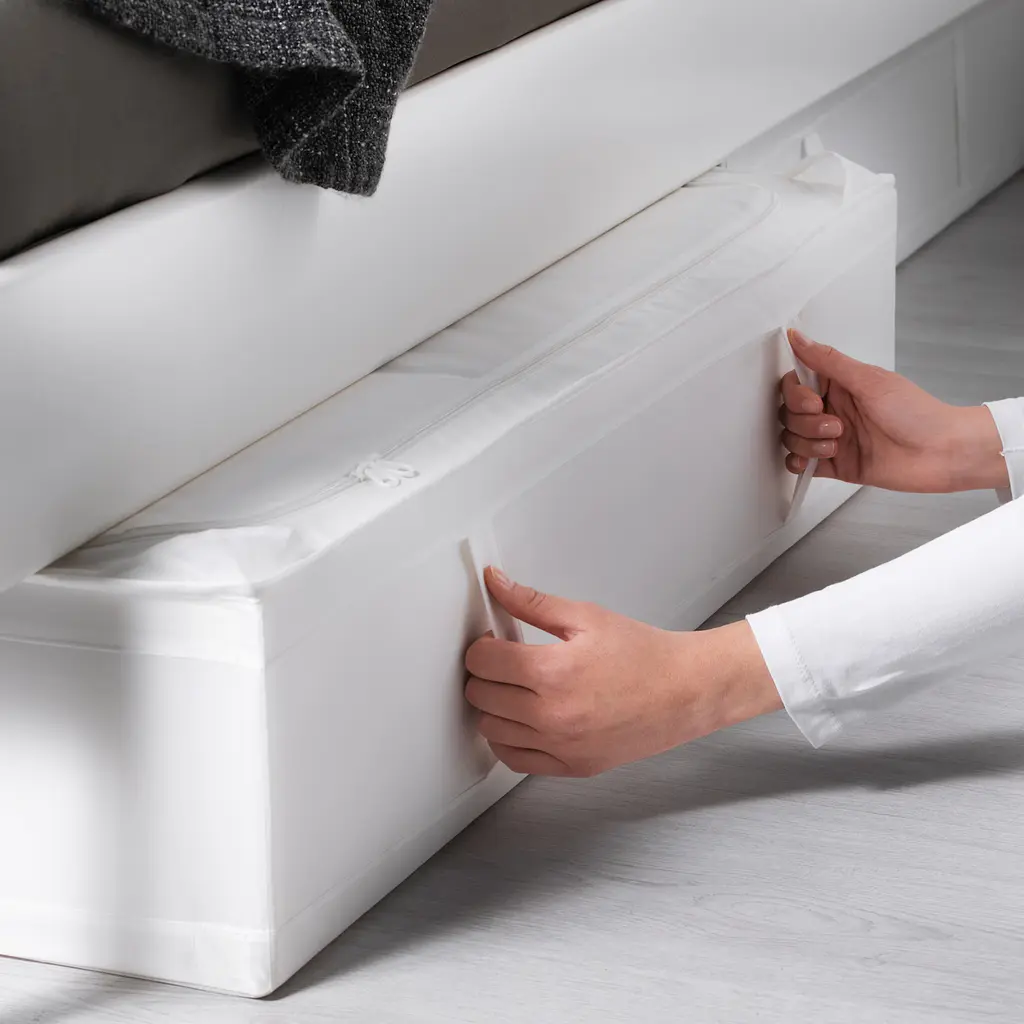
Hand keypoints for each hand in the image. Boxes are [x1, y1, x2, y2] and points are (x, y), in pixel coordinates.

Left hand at [464, 568, 781, 777]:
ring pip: (490, 729)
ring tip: (515, 688)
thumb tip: (496, 583)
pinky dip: (508, 739)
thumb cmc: (643, 654)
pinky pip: (514, 760)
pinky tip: (521, 719)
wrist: (685, 691)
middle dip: (485, 674)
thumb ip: (532, 602)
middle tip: (505, 661)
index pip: (482, 661)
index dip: (482, 645)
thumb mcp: (586, 616)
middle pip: (480, 696)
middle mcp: (552, 715)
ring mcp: (560, 746)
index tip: (494, 641)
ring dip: (493, 706)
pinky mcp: (570, 766)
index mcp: (553, 671)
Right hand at [782, 330, 1008, 493]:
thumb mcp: (870, 380)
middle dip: (806, 422)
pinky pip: (799, 464)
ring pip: (792, 438)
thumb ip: (829, 361)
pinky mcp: (835, 464)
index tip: (815, 401)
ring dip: (808, 442)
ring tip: (838, 443)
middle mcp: (833, 409)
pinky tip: (816, 460)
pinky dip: (799, 463)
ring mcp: (832, 437)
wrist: (942, 453)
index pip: (794, 385)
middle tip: (836, 425)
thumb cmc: (917, 414)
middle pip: (789, 413)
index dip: (796, 395)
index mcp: (839, 385)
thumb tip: (798, 337)